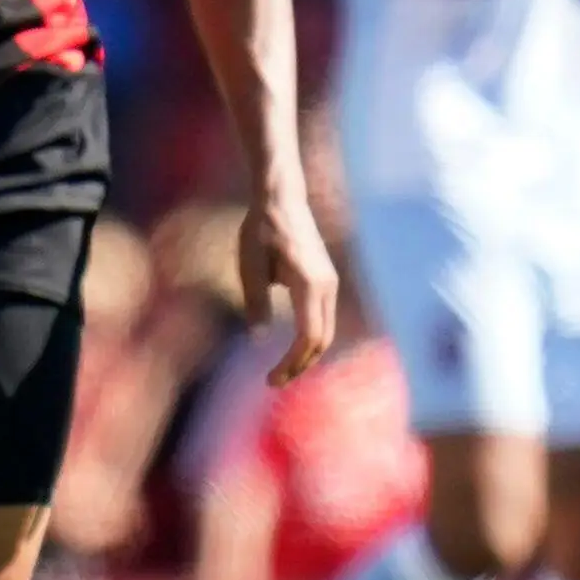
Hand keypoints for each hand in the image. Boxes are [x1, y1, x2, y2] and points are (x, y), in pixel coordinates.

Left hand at [239, 190, 338, 383]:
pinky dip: (311, 338)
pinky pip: (323, 318)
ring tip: (281, 370)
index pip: (308, 337)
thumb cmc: (261, 229)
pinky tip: (291, 347)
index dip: (291, 363)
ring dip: (306, 354)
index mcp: (309, 284)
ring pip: (326, 331)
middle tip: (273, 382)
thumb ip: (256, 303)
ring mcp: (330, 283)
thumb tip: (259, 340)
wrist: (281, 197)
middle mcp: (327, 286)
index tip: (270, 379)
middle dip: (299, 365)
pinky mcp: (327, 279)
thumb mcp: (250, 267)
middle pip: (322, 340)